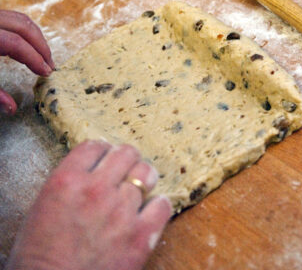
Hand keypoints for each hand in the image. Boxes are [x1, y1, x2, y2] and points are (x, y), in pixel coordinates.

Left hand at [0, 10, 53, 114]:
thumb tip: (11, 108)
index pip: (15, 43)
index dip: (34, 58)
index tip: (46, 72)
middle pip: (23, 26)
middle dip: (41, 46)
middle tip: (49, 64)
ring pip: (20, 19)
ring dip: (36, 37)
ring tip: (43, 56)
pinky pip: (12, 18)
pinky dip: (25, 32)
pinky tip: (27, 47)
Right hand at [6, 141, 171, 269]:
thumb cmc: (39, 256)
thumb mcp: (44, 207)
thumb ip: (71, 181)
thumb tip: (95, 168)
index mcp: (67, 180)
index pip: (95, 145)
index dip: (103, 150)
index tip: (107, 157)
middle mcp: (96, 189)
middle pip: (126, 153)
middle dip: (127, 159)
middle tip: (126, 170)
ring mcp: (121, 211)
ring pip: (146, 174)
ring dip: (144, 179)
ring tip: (140, 188)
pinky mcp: (141, 235)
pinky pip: (162, 205)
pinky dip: (158, 206)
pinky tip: (150, 211)